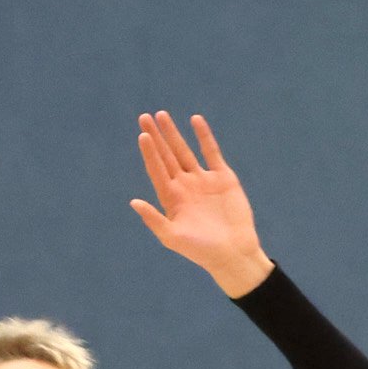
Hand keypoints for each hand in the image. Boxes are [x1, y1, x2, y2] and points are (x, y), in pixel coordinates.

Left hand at [123, 111, 272, 296]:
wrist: (233, 253)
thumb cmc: (201, 250)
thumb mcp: (173, 237)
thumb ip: (154, 219)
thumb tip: (133, 202)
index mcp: (171, 198)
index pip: (156, 169)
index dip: (149, 152)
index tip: (143, 135)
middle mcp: (184, 186)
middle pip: (166, 156)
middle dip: (156, 137)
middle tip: (144, 117)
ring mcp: (203, 180)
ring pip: (184, 151)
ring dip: (174, 134)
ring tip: (162, 115)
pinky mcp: (223, 178)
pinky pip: (211, 152)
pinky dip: (204, 137)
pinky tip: (196, 121)